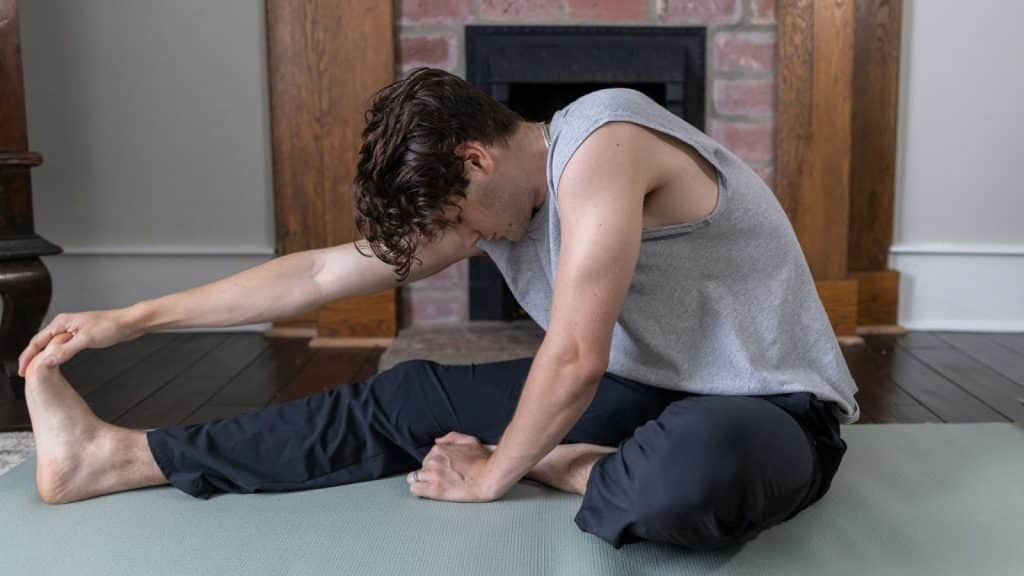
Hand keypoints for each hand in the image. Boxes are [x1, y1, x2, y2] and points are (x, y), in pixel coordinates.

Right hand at [17, 309, 142, 376]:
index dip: (28, 356)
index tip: (22, 370)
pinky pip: (62, 347)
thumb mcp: (86, 339)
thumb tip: (47, 361)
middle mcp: (64, 325)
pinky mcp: (81, 336)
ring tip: (36, 371)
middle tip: (26, 375)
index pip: (37, 341)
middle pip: (41, 343)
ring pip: (51, 345)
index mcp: (61, 323)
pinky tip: (55, 363)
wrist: (130, 323)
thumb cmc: (111, 326)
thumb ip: (66, 350)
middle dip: (32, 358)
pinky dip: (55, 355)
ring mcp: (72, 330)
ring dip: (43, 357)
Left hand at [407, 432, 502, 502]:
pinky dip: (420, 491)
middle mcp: (434, 460)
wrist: (489, 477)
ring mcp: (433, 475)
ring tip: (434, 487)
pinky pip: (415, 489)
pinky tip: (428, 492)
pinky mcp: (435, 489)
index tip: (444, 471)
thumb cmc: (483, 460)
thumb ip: (452, 437)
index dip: (434, 466)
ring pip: (413, 479)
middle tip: (442, 480)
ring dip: (422, 482)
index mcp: (440, 449)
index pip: (427, 458)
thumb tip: (437, 440)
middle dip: (428, 474)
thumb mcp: (470, 440)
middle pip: (421, 469)